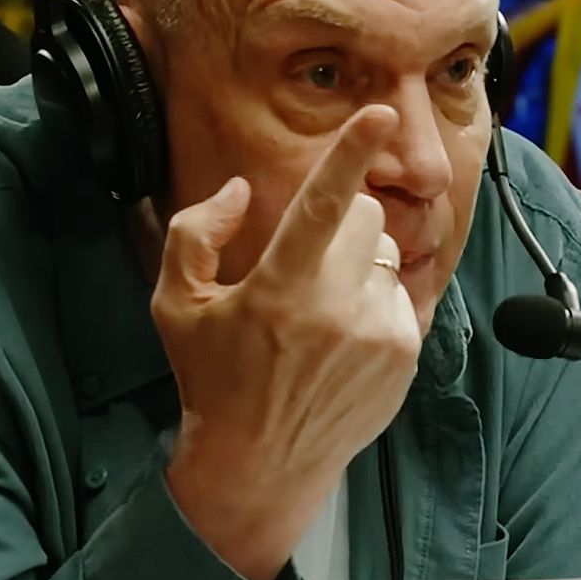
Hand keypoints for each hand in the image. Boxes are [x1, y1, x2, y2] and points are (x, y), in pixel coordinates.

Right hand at [150, 104, 423, 579]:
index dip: (351, 151)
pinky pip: (398, 292)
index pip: (323, 204)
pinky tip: (340, 340)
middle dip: (336, 223)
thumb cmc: (211, 379)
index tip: (380, 112)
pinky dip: (372, 301)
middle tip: (302, 265)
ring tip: (319, 313)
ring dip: (355, 264)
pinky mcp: (406, 355)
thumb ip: (194, 234)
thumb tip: (241, 191)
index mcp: (279, 290)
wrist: (260, 467)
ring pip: (383, 252)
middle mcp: (338, 310)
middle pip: (363, 216)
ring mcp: (380, 334)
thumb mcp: (174, 306)